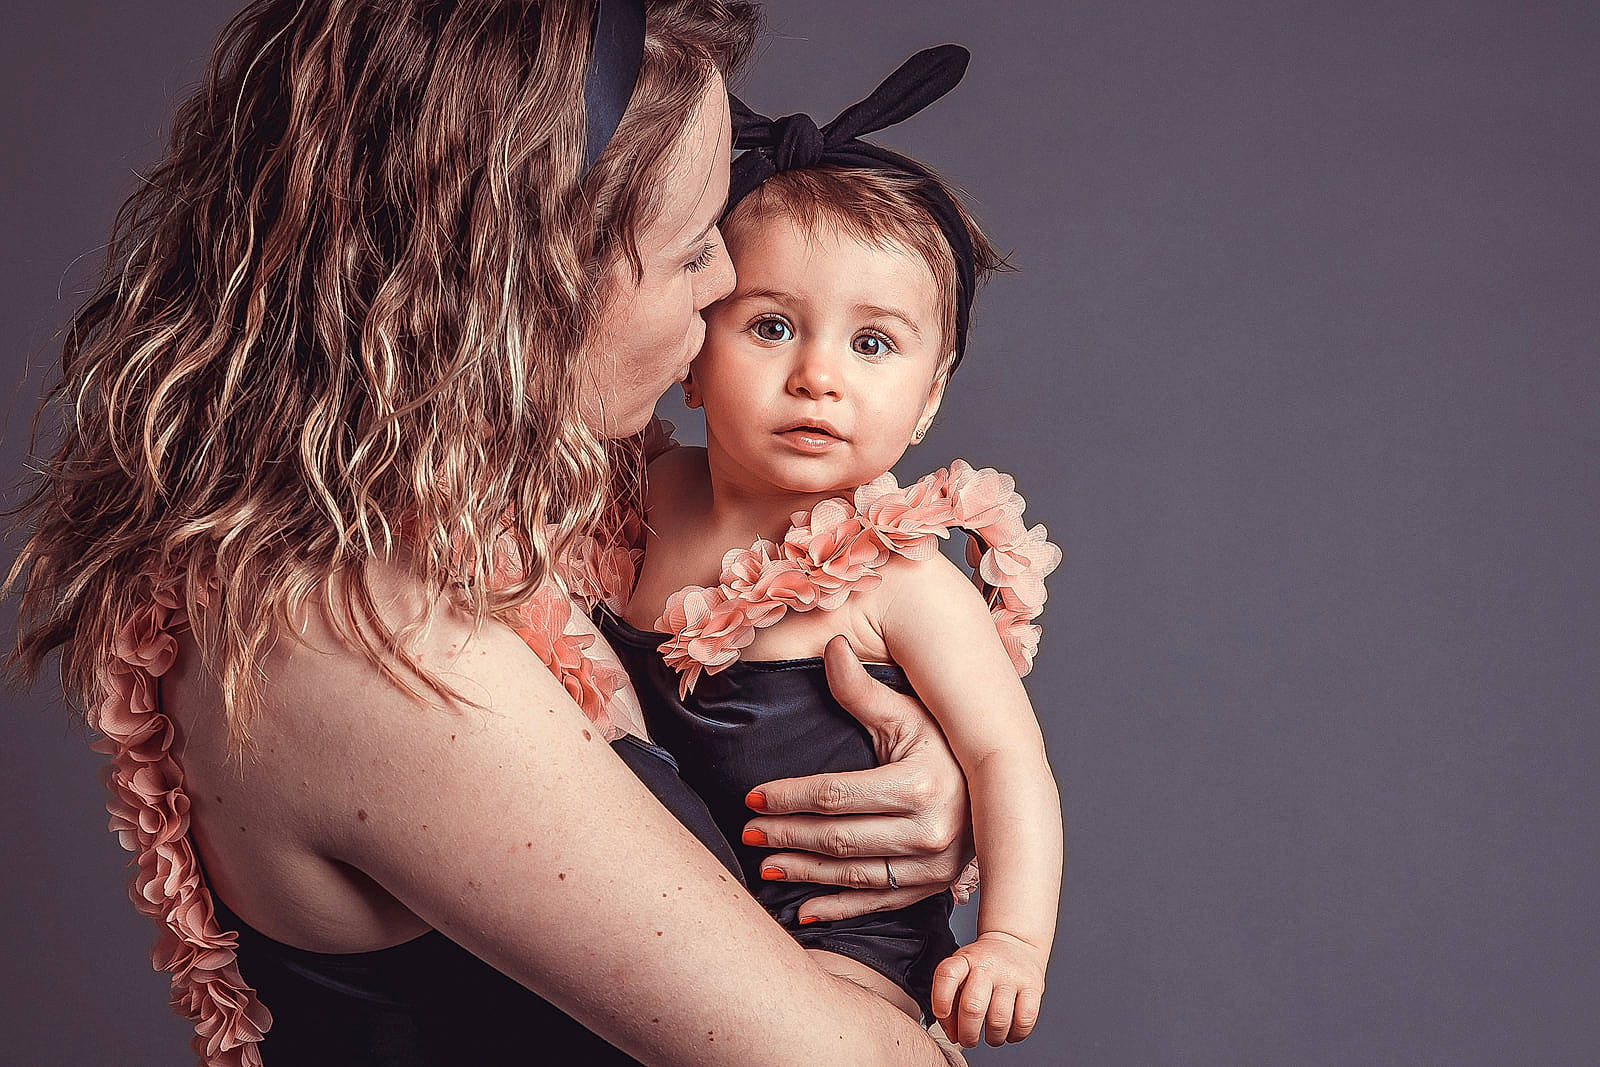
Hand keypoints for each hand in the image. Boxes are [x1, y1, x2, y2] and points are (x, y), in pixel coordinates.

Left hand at [741, 635, 974, 922]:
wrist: (1000, 785)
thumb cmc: (945, 742)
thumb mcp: (908, 712)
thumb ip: (863, 689)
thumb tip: (833, 647)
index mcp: (923, 785)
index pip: (836, 795)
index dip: (789, 797)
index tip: (753, 797)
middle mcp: (932, 831)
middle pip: (839, 838)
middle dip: (787, 835)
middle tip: (749, 832)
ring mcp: (936, 866)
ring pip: (853, 875)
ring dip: (804, 872)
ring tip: (766, 864)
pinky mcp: (935, 887)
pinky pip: (878, 903)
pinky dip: (839, 909)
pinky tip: (804, 910)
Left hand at [930, 932, 1045, 1047]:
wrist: (1015, 943)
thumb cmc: (983, 966)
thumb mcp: (961, 971)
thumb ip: (951, 1000)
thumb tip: (953, 1033)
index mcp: (965, 960)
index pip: (947, 975)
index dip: (940, 1000)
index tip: (941, 1014)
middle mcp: (988, 966)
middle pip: (972, 1007)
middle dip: (967, 1033)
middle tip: (967, 1039)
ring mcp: (1012, 976)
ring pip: (999, 1020)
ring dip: (992, 1038)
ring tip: (990, 1036)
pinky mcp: (1033, 987)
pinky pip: (1024, 1021)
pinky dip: (1015, 1035)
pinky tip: (1010, 1032)